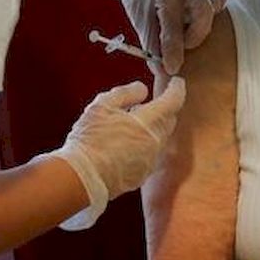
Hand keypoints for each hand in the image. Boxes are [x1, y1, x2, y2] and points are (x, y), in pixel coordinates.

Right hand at [53, 77, 185, 229]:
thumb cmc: (89, 139)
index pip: (173, 101)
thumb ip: (126, 93)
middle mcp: (155, 143)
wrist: (82, 177)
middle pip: (169, 120)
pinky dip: (146, 144)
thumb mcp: (103, 105)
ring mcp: (150, 161)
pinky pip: (151, 154)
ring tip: (136, 121)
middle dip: (165, 109)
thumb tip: (142, 90)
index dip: (177, 89)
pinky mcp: (142, 174)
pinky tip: (129, 142)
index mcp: (147, 122)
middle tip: (156, 100)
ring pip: (161, 138)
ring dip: (154, 127)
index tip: (177, 82)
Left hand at [95, 0, 226, 74]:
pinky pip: (217, 6)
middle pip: (203, 17)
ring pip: (211, 15)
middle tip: (182, 40)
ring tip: (181, 16)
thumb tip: (164, 72)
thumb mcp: (140, 18)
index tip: (172, 69)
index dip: (173, 50)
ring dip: (197, 24)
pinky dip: (205, 14)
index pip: (172, 24)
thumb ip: (152, 45)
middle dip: (194, 36)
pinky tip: (190, 6)